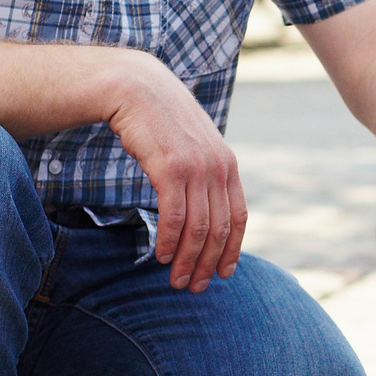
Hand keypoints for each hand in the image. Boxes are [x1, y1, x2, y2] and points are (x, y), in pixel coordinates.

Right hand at [102, 52, 244, 291]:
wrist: (136, 88)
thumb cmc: (160, 122)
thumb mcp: (193, 147)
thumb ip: (204, 175)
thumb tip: (204, 209)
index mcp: (229, 165)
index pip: (239, 218)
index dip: (232, 250)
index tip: (222, 275)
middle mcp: (219, 167)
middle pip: (219, 230)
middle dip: (206, 264)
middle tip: (192, 287)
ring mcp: (197, 168)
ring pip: (198, 229)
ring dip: (186, 260)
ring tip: (174, 279)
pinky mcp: (171, 168)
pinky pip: (174, 217)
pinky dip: (169, 242)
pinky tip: (159, 255)